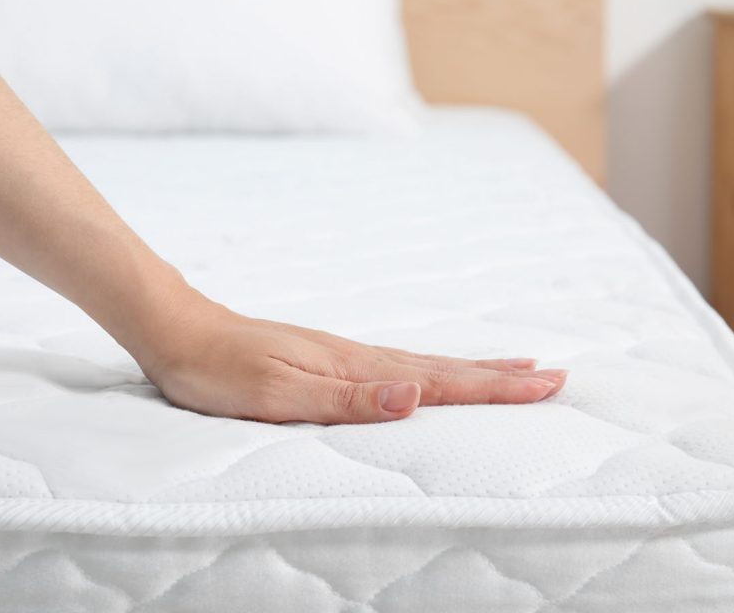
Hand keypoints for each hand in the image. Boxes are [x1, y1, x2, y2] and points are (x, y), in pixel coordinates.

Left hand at [140, 292, 566, 423]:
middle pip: (442, 366)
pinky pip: (395, 366)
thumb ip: (345, 400)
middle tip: (555, 376)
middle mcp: (355, 358)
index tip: (547, 384)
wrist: (178, 332)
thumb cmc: (219, 370)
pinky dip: (428, 369)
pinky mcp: (325, 360)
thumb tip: (414, 395)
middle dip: (499, 375)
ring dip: (472, 369)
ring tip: (513, 368)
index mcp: (351, 368)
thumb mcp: (277, 392)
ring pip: (422, 364)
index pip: (438, 379)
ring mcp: (341, 356)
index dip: (494, 386)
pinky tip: (427, 375)